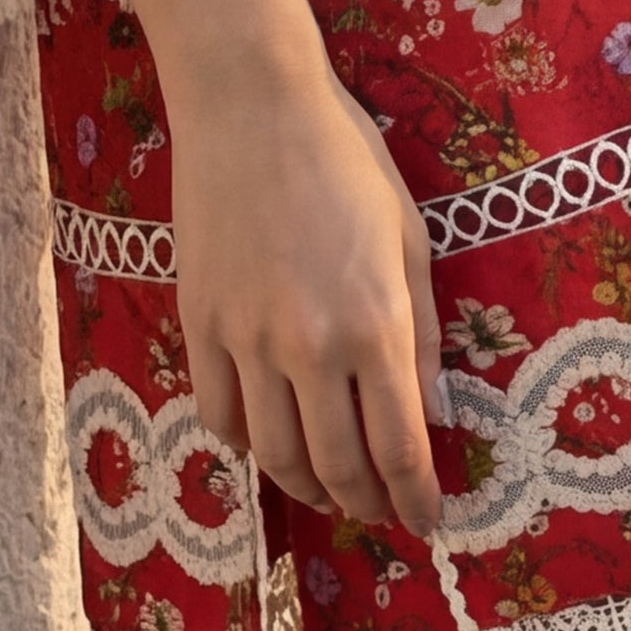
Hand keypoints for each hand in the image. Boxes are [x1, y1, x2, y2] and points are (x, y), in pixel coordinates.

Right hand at [127, 0, 447, 537]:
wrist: (252, 107)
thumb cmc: (346, 160)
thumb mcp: (411, 241)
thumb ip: (420, 334)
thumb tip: (431, 413)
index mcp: (376, 324)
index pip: (399, 449)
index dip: (416, 500)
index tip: (427, 524)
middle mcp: (311, 347)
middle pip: (336, 467)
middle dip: (366, 506)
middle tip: (381, 515)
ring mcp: (247, 341)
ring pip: (275, 455)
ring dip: (308, 489)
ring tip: (330, 492)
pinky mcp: (200, 326)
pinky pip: (220, 416)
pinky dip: (247, 446)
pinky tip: (268, 441)